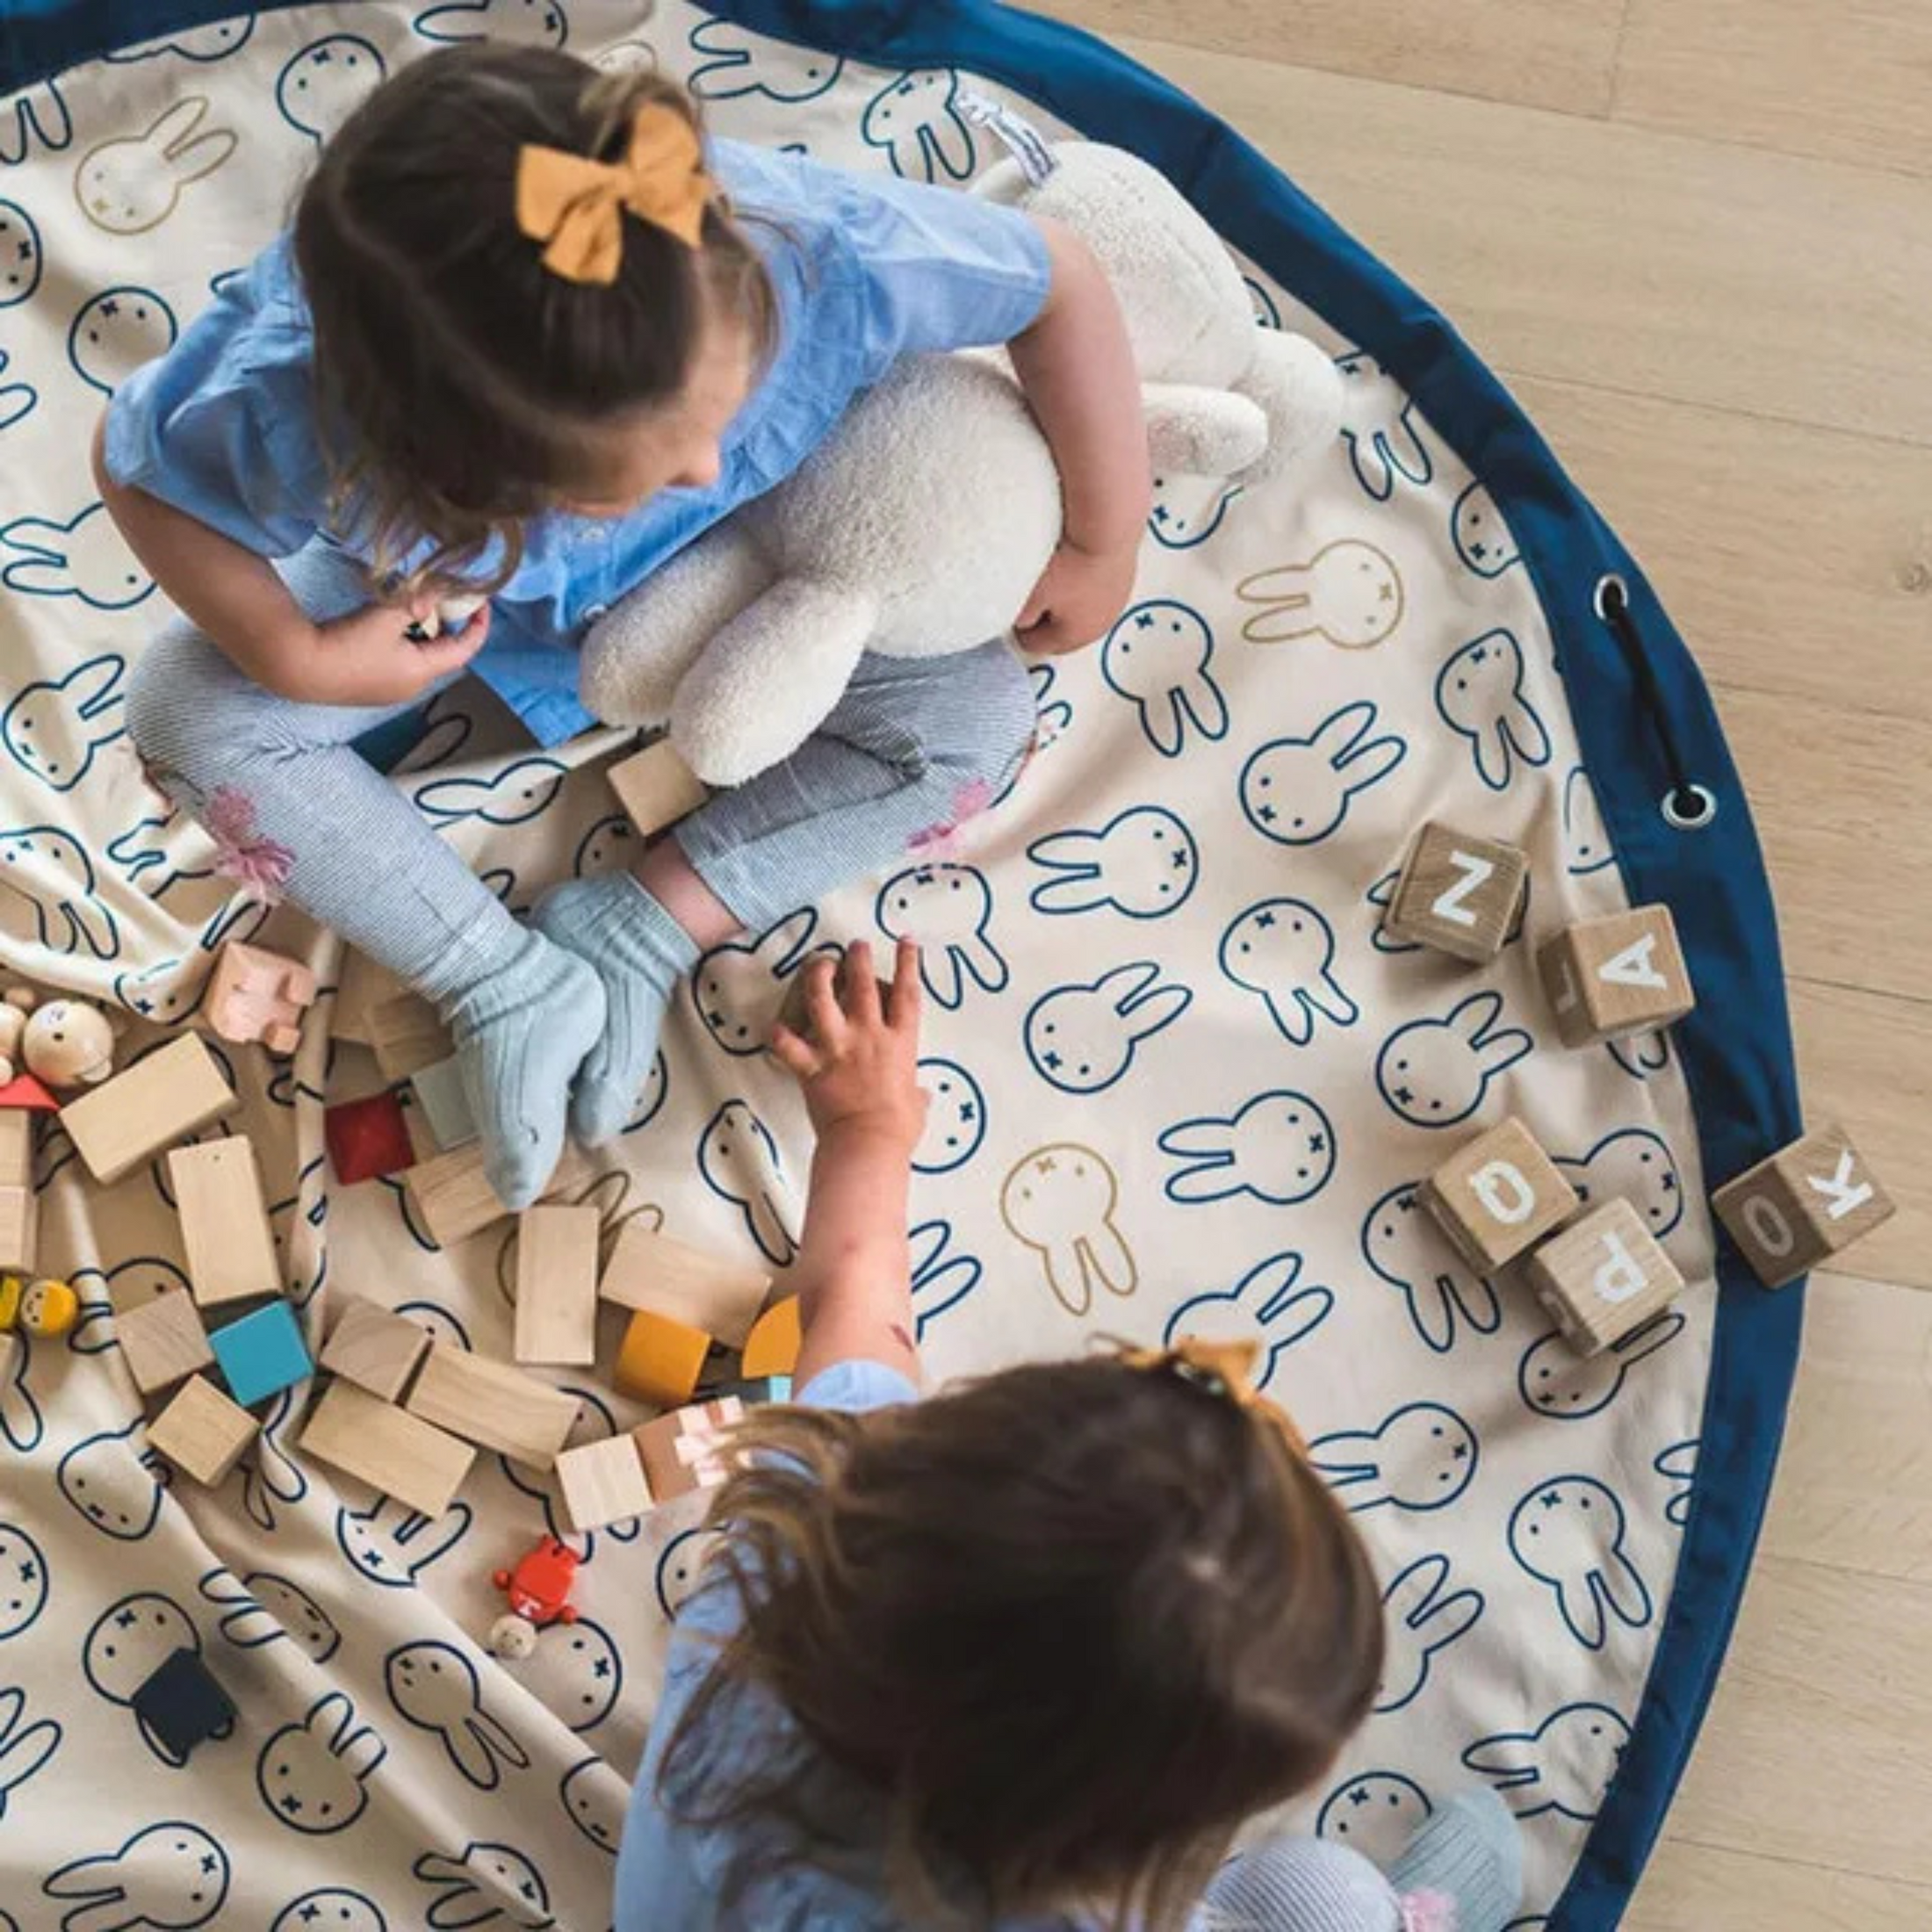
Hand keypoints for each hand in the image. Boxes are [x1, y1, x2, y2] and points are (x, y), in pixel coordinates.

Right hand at [274, 597, 489, 705]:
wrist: (299, 667)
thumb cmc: (347, 644)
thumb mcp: (389, 615)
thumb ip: (418, 600)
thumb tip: (441, 591)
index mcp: (423, 672)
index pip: (465, 650)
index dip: (478, 626)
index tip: (482, 604)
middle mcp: (411, 686)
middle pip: (440, 650)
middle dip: (441, 622)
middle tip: (433, 596)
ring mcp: (388, 689)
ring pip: (416, 653)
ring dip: (415, 628)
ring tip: (401, 605)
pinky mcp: (367, 685)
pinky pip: (395, 658)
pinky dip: (397, 638)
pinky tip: (379, 622)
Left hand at [770, 939, 925, 1150]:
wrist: (869, 1144)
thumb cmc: (899, 1128)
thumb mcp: (917, 1104)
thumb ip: (916, 1093)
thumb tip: (920, 1096)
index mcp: (901, 1042)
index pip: (907, 993)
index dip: (908, 963)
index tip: (905, 942)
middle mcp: (870, 1036)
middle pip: (863, 984)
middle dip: (859, 958)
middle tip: (855, 945)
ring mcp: (839, 1048)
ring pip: (823, 999)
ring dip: (818, 975)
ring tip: (818, 962)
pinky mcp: (812, 1066)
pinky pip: (787, 1045)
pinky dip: (778, 1034)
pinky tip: (774, 1025)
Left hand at [1016, 535, 1139, 655]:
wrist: (1108, 531)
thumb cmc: (1071, 564)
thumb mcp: (1033, 593)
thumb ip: (1021, 615)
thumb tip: (1021, 621)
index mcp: (1072, 637)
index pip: (1035, 645)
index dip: (1019, 630)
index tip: (1013, 614)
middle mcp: (1097, 628)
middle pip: (1062, 635)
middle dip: (1045, 622)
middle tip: (1032, 601)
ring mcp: (1113, 607)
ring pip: (1083, 615)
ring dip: (1069, 606)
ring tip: (1056, 582)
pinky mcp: (1124, 585)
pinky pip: (1098, 596)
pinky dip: (1086, 588)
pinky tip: (1079, 570)